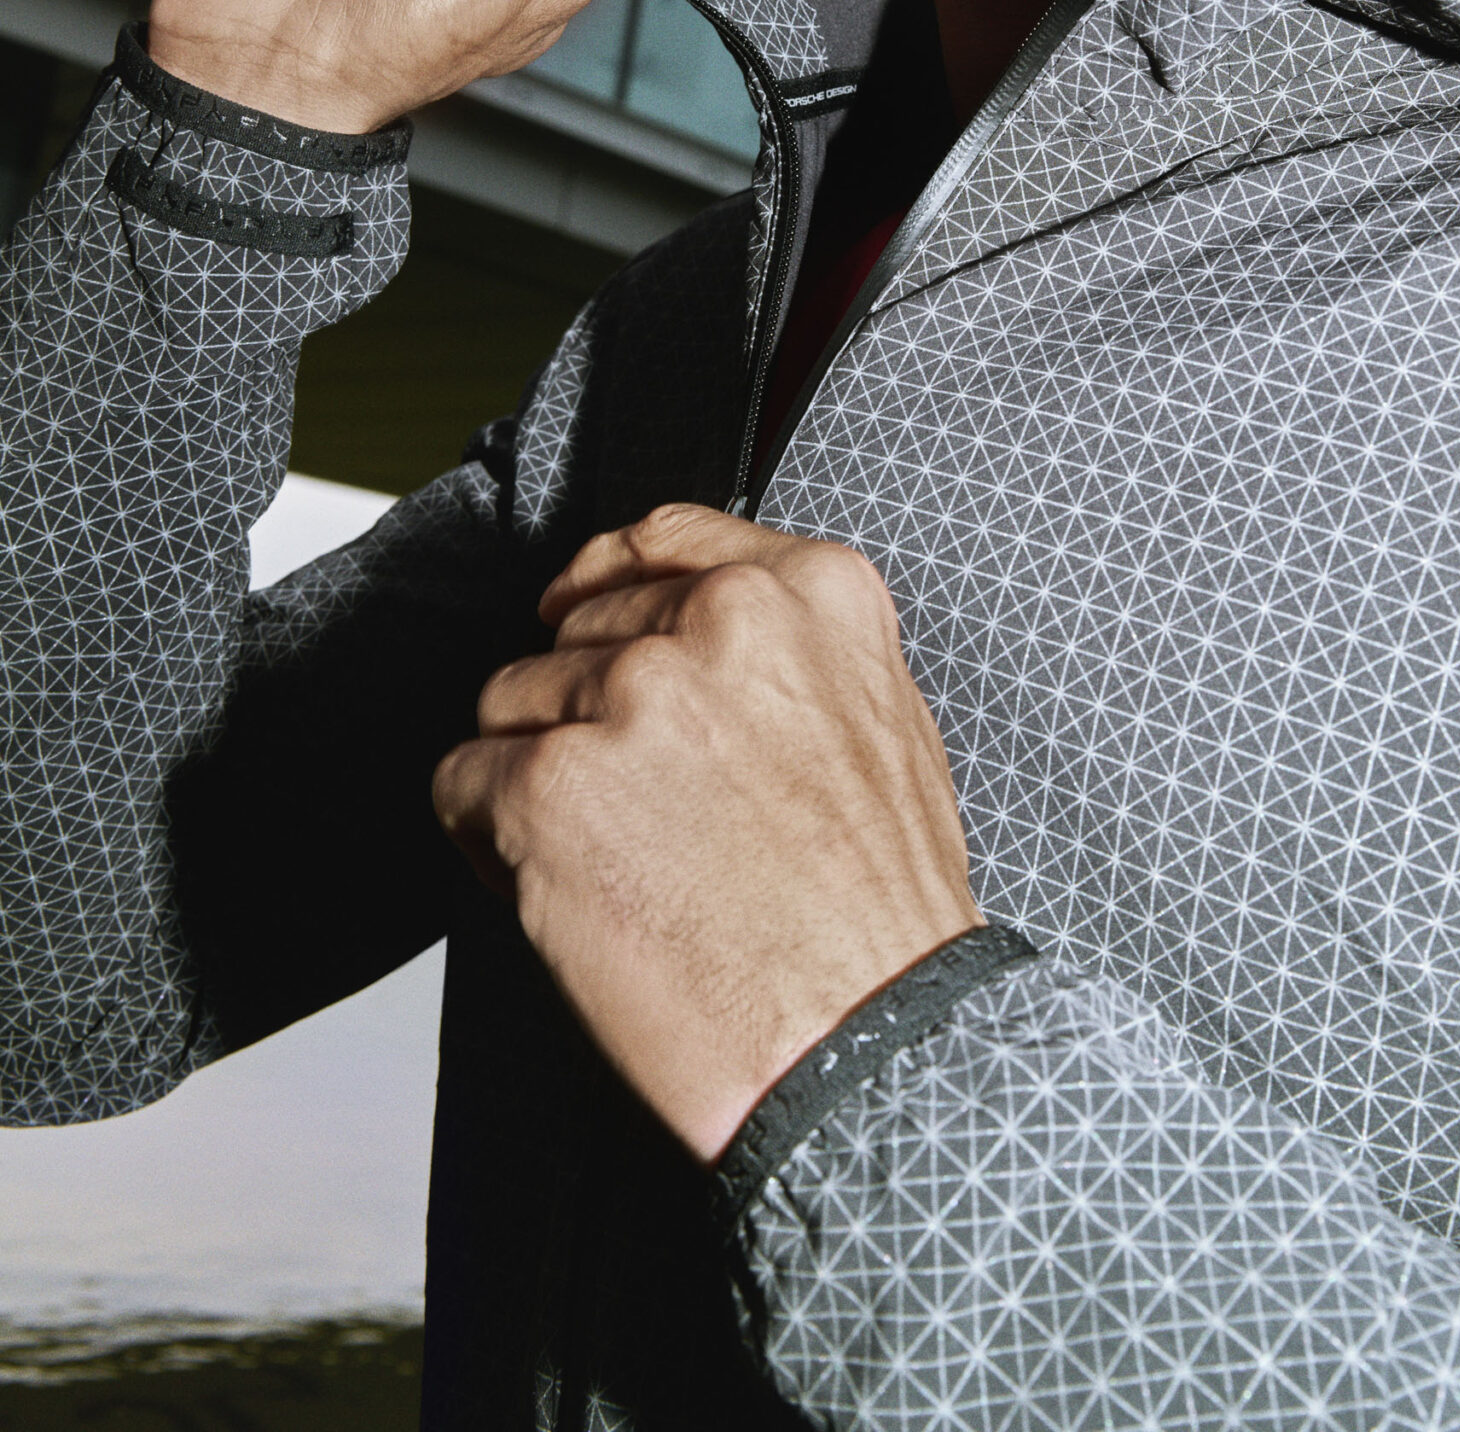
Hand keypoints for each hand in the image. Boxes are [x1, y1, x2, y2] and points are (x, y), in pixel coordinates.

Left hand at [432, 505, 980, 1160]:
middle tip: (642, 816)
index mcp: (809, 593)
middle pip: (575, 634)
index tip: (576, 612)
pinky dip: (485, 841)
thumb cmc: (880, 914)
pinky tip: (561, 892)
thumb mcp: (881, 722)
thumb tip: (690, 625)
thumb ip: (787, 649)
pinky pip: (459, 782)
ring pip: (509, 703)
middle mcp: (718, 621)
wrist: (871, 1040)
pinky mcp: (550, 785)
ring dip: (536, 778)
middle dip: (583, 715)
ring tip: (616, 864)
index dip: (605, 587)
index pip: (660, 539)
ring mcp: (630, 697)